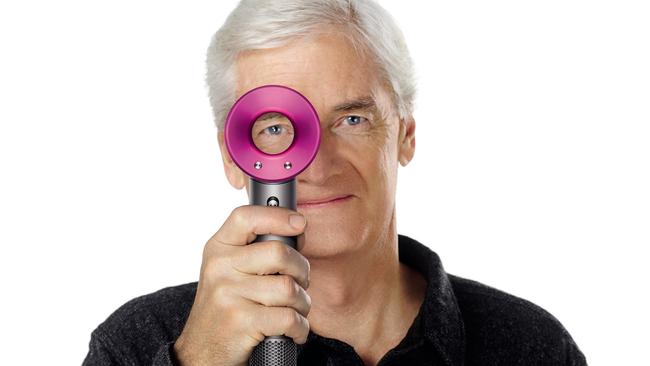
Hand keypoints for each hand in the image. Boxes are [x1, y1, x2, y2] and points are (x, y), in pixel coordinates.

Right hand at [173, 205, 310, 365]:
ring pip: (289, 288)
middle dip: (302, 270)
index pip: (246, 217)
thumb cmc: (225, 308)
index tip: (299, 223)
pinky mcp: (241, 322)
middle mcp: (219, 267)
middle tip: (300, 282)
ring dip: (303, 303)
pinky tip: (293, 330)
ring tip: (295, 310)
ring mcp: (228, 294)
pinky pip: (289, 318)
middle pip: (280, 253)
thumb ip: (253, 249)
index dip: (277, 215)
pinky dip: (300, 327)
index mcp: (217, 249)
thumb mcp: (228, 271)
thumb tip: (296, 227)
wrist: (201, 354)